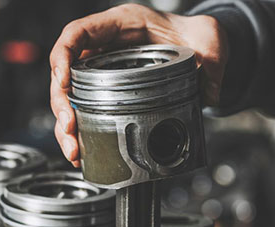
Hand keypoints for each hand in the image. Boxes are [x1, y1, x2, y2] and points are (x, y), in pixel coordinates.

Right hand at [49, 4, 227, 165]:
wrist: (200, 46)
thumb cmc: (194, 34)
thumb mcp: (208, 38)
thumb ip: (213, 60)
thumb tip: (210, 93)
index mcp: (120, 25)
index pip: (78, 33)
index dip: (63, 56)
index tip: (63, 80)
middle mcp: (104, 48)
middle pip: (66, 73)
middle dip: (62, 104)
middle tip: (69, 128)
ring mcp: (102, 72)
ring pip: (71, 99)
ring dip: (66, 127)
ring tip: (74, 150)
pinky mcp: (105, 94)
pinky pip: (84, 112)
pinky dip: (80, 134)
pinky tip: (81, 153)